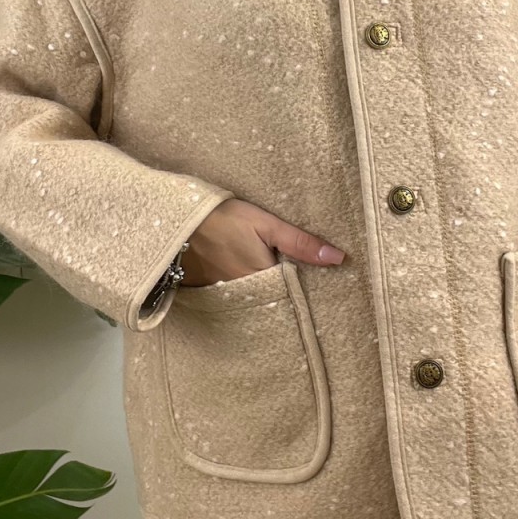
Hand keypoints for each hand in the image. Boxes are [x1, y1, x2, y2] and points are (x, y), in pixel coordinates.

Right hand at [179, 198, 346, 286]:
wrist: (179, 220)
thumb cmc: (225, 218)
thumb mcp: (267, 224)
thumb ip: (300, 243)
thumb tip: (338, 258)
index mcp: (263, 279)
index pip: (292, 293)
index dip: (305, 290)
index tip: (320, 289)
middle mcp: (246, 294)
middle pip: (274, 300)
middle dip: (286, 296)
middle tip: (301, 290)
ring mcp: (225, 296)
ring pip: (255, 301)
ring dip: (266, 296)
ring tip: (278, 288)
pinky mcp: (208, 292)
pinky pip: (234, 299)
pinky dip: (244, 295)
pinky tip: (249, 285)